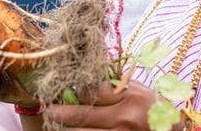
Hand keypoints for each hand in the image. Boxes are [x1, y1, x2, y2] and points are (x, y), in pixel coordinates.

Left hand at [45, 80, 179, 130]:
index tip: (64, 88)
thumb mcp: (137, 90)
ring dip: (64, 128)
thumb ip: (114, 84)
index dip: (75, 89)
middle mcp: (124, 120)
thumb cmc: (152, 108)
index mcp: (130, 98)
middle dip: (59, 112)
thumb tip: (83, 75)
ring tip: (56, 122)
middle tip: (47, 109)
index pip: (92, 91)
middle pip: (80, 115)